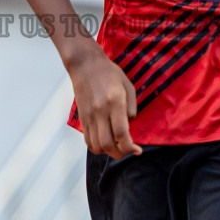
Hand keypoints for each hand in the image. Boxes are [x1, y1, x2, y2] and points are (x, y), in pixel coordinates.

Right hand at [66, 42, 141, 159]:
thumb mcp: (128, 86)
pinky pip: (88, 140)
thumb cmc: (109, 73)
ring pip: (96, 145)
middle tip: (127, 151)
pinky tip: (105, 143)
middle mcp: (100, 111)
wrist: (85, 65)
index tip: (137, 151)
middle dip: (120, 154)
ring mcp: (89, 116)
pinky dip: (97, 147)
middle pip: (107, 144)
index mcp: (115, 102)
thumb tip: (129, 125)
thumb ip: (132, 107)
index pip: (121, 133)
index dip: (130, 147)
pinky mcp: (82, 118)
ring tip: (116, 148)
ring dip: (108, 153)